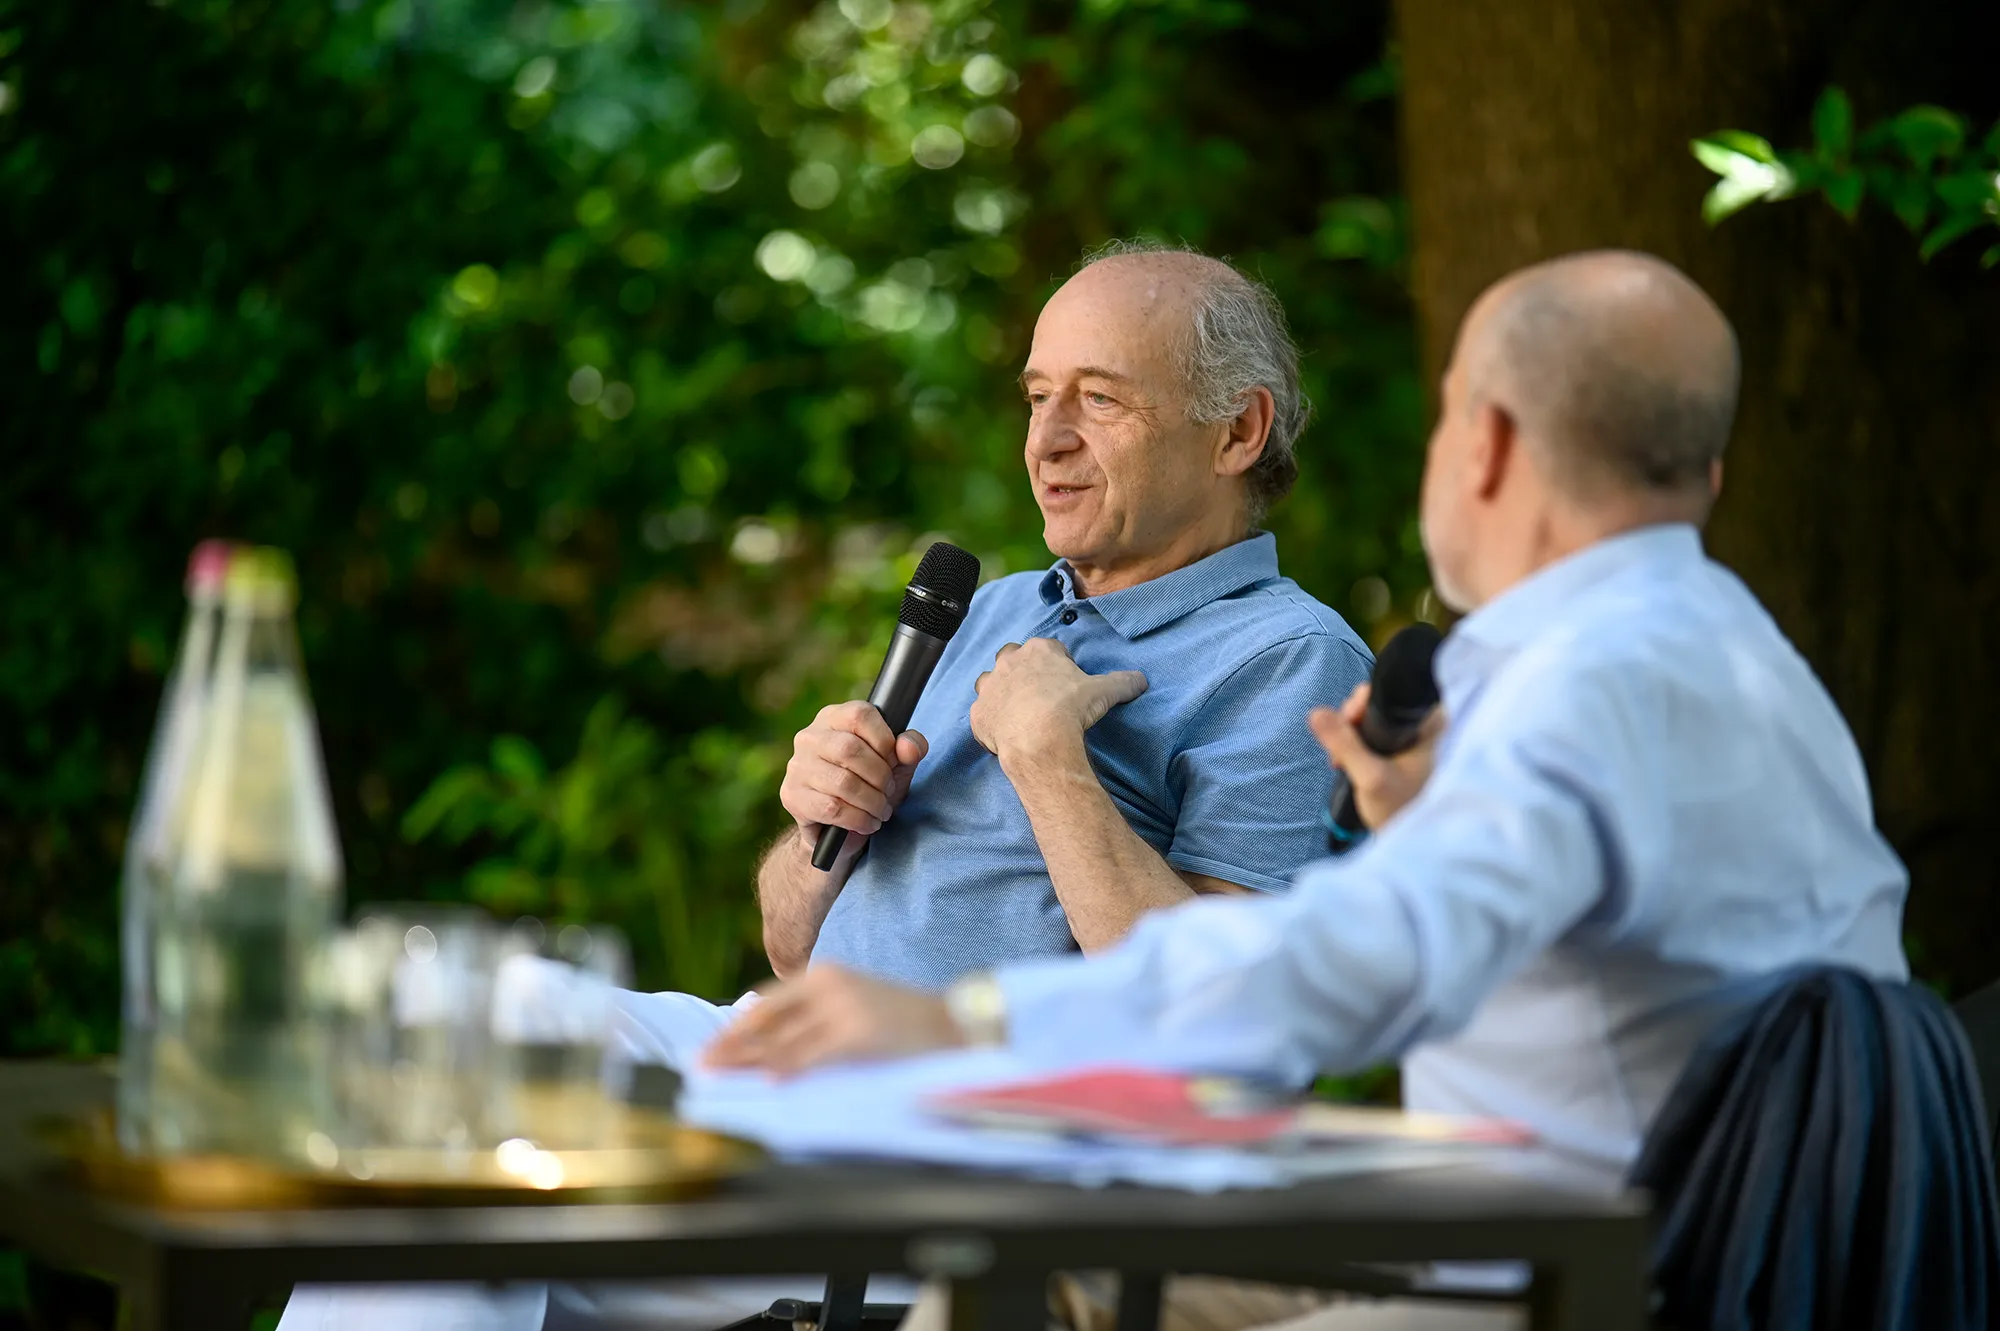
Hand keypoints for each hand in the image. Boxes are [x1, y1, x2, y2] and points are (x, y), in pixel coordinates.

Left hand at [702, 965, 965, 1075]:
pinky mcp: (856, 1033)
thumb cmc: (902, 1020)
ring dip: (747, 1062)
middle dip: (730, 1046)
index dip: (735, 1028)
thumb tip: (769, 1046)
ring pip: (782, 1041)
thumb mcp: (852, 1003)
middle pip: (766, 1021)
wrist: (952, 1022)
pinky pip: (811, 1056)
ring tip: (720, 1078)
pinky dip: (786, 1069)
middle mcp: (828, 985)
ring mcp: (842, 1008)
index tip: (711, 1048)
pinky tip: (767, 1082)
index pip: (766, 1004)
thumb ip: (813, 1015)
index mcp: (823, 975)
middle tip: (700, 1067)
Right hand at [780, 702, 927, 862]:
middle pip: (850, 749)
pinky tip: (868, 823)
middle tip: (888, 791)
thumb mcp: (897, 763)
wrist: (839, 828)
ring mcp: (797, 767)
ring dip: (872, 801)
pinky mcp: (792, 796)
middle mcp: (809, 737)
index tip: (893, 762)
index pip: (860, 715)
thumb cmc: (869, 785)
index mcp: (834, 718)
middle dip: (879, 776)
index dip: (885, 740)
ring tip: (881, 810)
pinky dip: (858, 819)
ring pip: (842, 782)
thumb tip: (908, 747)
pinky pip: (831, 808)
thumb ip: (910, 748)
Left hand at [969, 638, 1146, 764]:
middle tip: (1040, 695)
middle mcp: (1009, 662)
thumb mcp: (1104, 691)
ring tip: (1019, 712)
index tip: (1065, 682)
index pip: (1049, 649)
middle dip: (1024, 672)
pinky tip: (1006, 733)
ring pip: (991, 682)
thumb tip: (1141, 680)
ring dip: (1002, 693)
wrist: (1039, 739)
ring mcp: (990, 687)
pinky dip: (992, 721)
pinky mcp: (978, 713)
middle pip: (1014, 659)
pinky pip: (983, 714)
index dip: (1058, 665)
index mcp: (1039, 650)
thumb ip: (1123, 681)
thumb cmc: (1070, 708)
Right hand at [1309, 683, 1444, 830]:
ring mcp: (1409, 735)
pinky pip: (1368, 731)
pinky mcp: (1397, 747)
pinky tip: (1345, 761)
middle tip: (1340, 750)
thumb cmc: (1399, 808)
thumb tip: (1316, 713)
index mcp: (1428, 723)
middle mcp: (1422, 722)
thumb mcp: (1369, 777)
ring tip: (1340, 761)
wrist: (1408, 838)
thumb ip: (1344, 744)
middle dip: (1350, 722)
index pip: (1388, 692)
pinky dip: (1352, 743)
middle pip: (1374, 702)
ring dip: (1347, 734)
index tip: (1347, 727)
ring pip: (1367, 717)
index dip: (1361, 704)